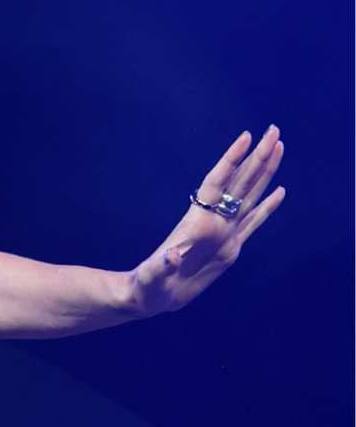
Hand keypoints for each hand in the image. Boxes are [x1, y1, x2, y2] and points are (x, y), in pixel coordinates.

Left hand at [128, 125, 286, 316]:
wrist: (151, 296)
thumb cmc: (147, 285)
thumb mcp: (153, 275)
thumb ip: (162, 266)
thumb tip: (172, 256)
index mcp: (196, 222)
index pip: (218, 183)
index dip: (231, 160)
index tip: (247, 137)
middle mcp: (212, 221)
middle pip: (240, 182)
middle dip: (258, 157)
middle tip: (274, 130)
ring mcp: (223, 233)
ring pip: (250, 196)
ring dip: (264, 172)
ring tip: (279, 147)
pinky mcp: (230, 248)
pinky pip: (254, 222)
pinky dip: (268, 207)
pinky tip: (279, 191)